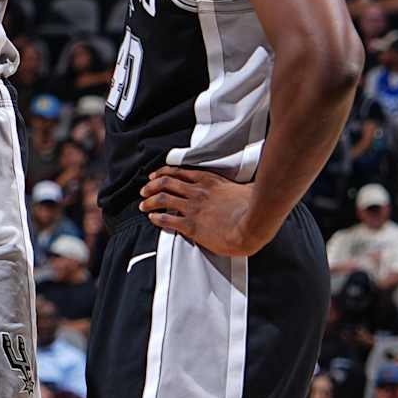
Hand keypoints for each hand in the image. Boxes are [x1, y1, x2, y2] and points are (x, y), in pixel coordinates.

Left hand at [140, 168, 270, 256]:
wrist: (253, 223)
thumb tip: (251, 186)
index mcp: (209, 181)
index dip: (164, 172)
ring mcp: (193, 208)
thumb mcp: (248, 188)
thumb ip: (244, 185)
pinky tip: (151, 218)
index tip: (156, 175)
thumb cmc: (254, 207)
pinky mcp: (191, 225)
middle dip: (152, 186)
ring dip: (149, 201)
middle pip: (166, 182)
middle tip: (144, 190)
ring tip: (143, 204)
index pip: (180, 171)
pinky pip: (167, 219)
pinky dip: (156, 218)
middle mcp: (197, 191)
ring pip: (163, 198)